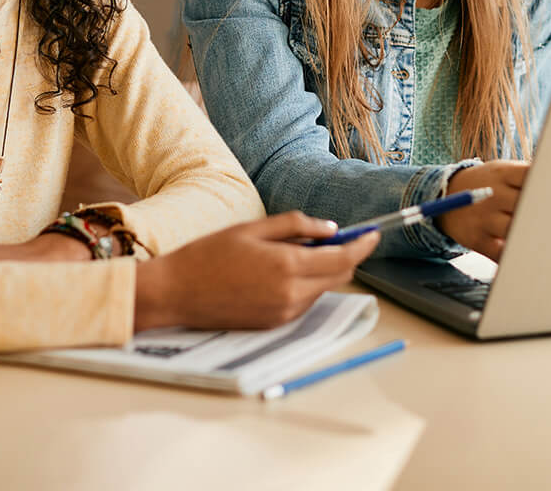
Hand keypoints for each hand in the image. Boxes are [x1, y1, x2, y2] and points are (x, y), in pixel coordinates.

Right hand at [133, 212, 379, 331]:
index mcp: (287, 267)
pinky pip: (304, 301)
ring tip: (299, 250)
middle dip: (346, 256)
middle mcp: (291, 295)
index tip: (374, 233)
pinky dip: (306, 284)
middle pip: (339, 276)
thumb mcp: (253, 229)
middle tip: (338, 236)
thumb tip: (331, 229)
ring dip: (323, 270)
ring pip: (322, 289)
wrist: (176, 294)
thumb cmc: (208, 256)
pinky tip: (283, 270)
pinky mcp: (275, 324)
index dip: (363, 246)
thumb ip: (296, 226)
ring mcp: (284, 313)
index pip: (343, 259)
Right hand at [437, 161, 527, 260]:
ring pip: (516, 230)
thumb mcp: (504, 171)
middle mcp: (493, 194)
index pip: (532, 176)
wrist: (447, 195)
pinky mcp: (477, 240)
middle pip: (527, 204)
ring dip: (535, 235)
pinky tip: (531, 257)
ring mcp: (484, 218)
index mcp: (504, 173)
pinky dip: (516, 256)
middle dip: (548, 213)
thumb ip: (530, 176)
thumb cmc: (489, 183)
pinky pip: (501, 254)